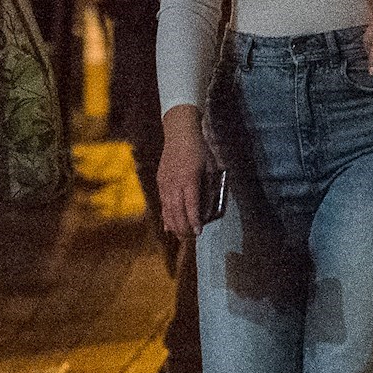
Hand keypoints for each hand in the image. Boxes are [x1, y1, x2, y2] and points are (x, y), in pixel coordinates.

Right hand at [158, 106, 207, 240]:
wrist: (179, 133)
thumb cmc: (200, 150)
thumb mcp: (211, 168)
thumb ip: (209, 189)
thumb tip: (207, 210)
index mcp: (189, 179)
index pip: (191, 205)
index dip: (194, 220)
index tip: (198, 232)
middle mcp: (175, 183)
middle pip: (177, 211)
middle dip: (184, 227)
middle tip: (190, 239)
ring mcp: (165, 183)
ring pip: (168, 209)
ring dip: (174, 225)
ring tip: (181, 237)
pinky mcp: (160, 182)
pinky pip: (163, 203)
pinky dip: (166, 216)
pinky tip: (168, 227)